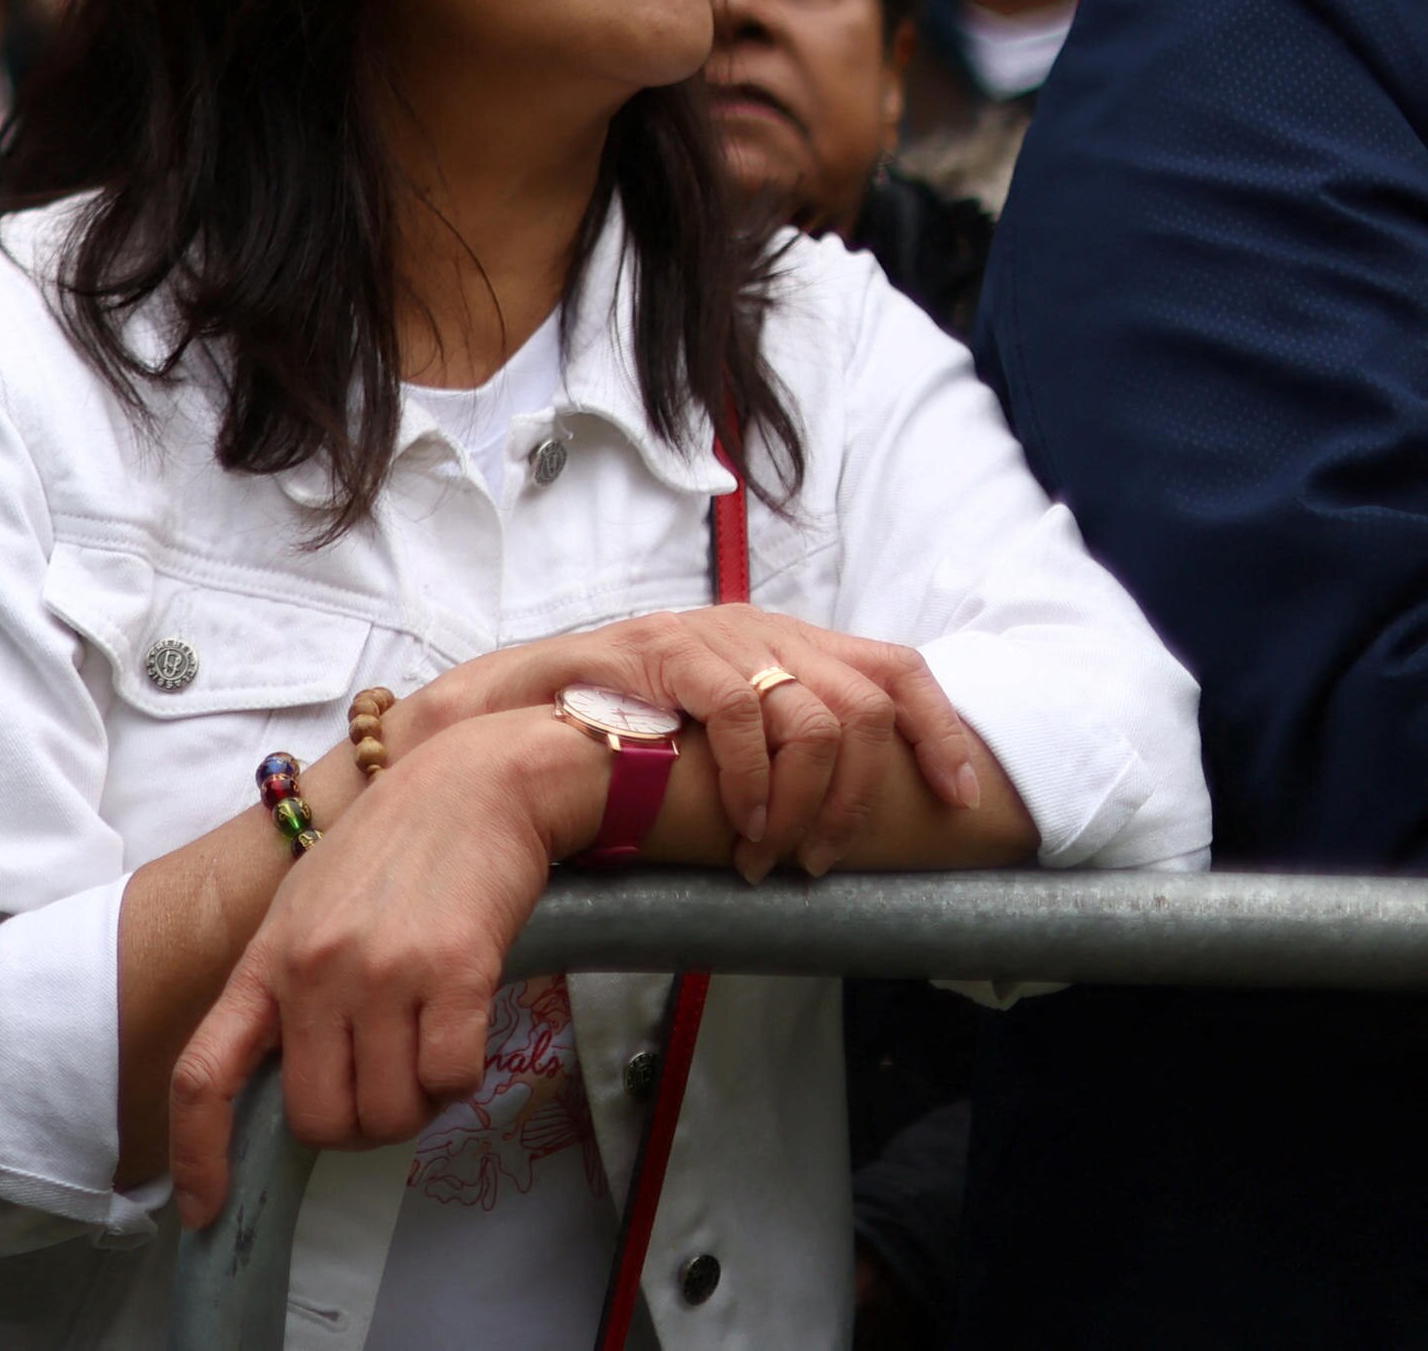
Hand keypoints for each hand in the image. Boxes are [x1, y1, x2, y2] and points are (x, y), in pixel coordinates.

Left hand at [166, 717, 575, 1226]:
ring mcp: (379, 974)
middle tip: (385, 1080)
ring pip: (390, 1115)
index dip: (196, 1153)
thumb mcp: (308, 910)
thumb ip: (289, 991)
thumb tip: (291, 1084)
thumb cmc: (391, 851)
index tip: (199, 1211)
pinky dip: (461, 1075)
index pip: (204, 1072)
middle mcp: (311, 970)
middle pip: (320, 1123)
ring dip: (416, 1102)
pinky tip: (462, 1022)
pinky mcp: (451, 975)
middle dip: (357, 1125)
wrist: (473, 783)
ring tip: (426, 1038)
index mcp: (265, 959)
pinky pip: (452, 1082)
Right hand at [408, 609, 989, 876]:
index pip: (897, 668)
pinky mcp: (669, 651)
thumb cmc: (629, 732)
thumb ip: (786, 743)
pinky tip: (741, 827)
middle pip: (866, 702)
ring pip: (814, 716)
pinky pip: (742, 716)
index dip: (939, 731)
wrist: (526, 712)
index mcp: (787, 641)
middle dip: (858, 795)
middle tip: (826, 857)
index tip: (959, 796)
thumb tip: (864, 810)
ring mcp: (714, 634)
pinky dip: (754, 782)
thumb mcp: (725, 729)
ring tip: (777, 854)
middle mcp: (761, 627)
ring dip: (806, 803)